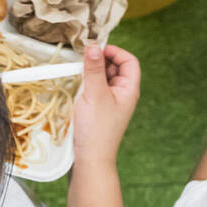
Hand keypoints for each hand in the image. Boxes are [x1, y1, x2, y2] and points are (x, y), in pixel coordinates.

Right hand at [73, 44, 140, 166]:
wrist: (90, 160)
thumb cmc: (97, 129)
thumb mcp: (95, 94)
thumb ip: (94, 69)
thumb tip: (93, 46)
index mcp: (129, 89)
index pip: (129, 61)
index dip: (116, 51)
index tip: (98, 48)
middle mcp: (123, 94)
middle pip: (117, 68)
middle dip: (102, 60)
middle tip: (85, 57)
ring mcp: (112, 103)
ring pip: (105, 78)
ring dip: (94, 72)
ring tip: (80, 70)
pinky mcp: (100, 110)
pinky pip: (97, 90)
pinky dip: (88, 83)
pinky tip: (77, 85)